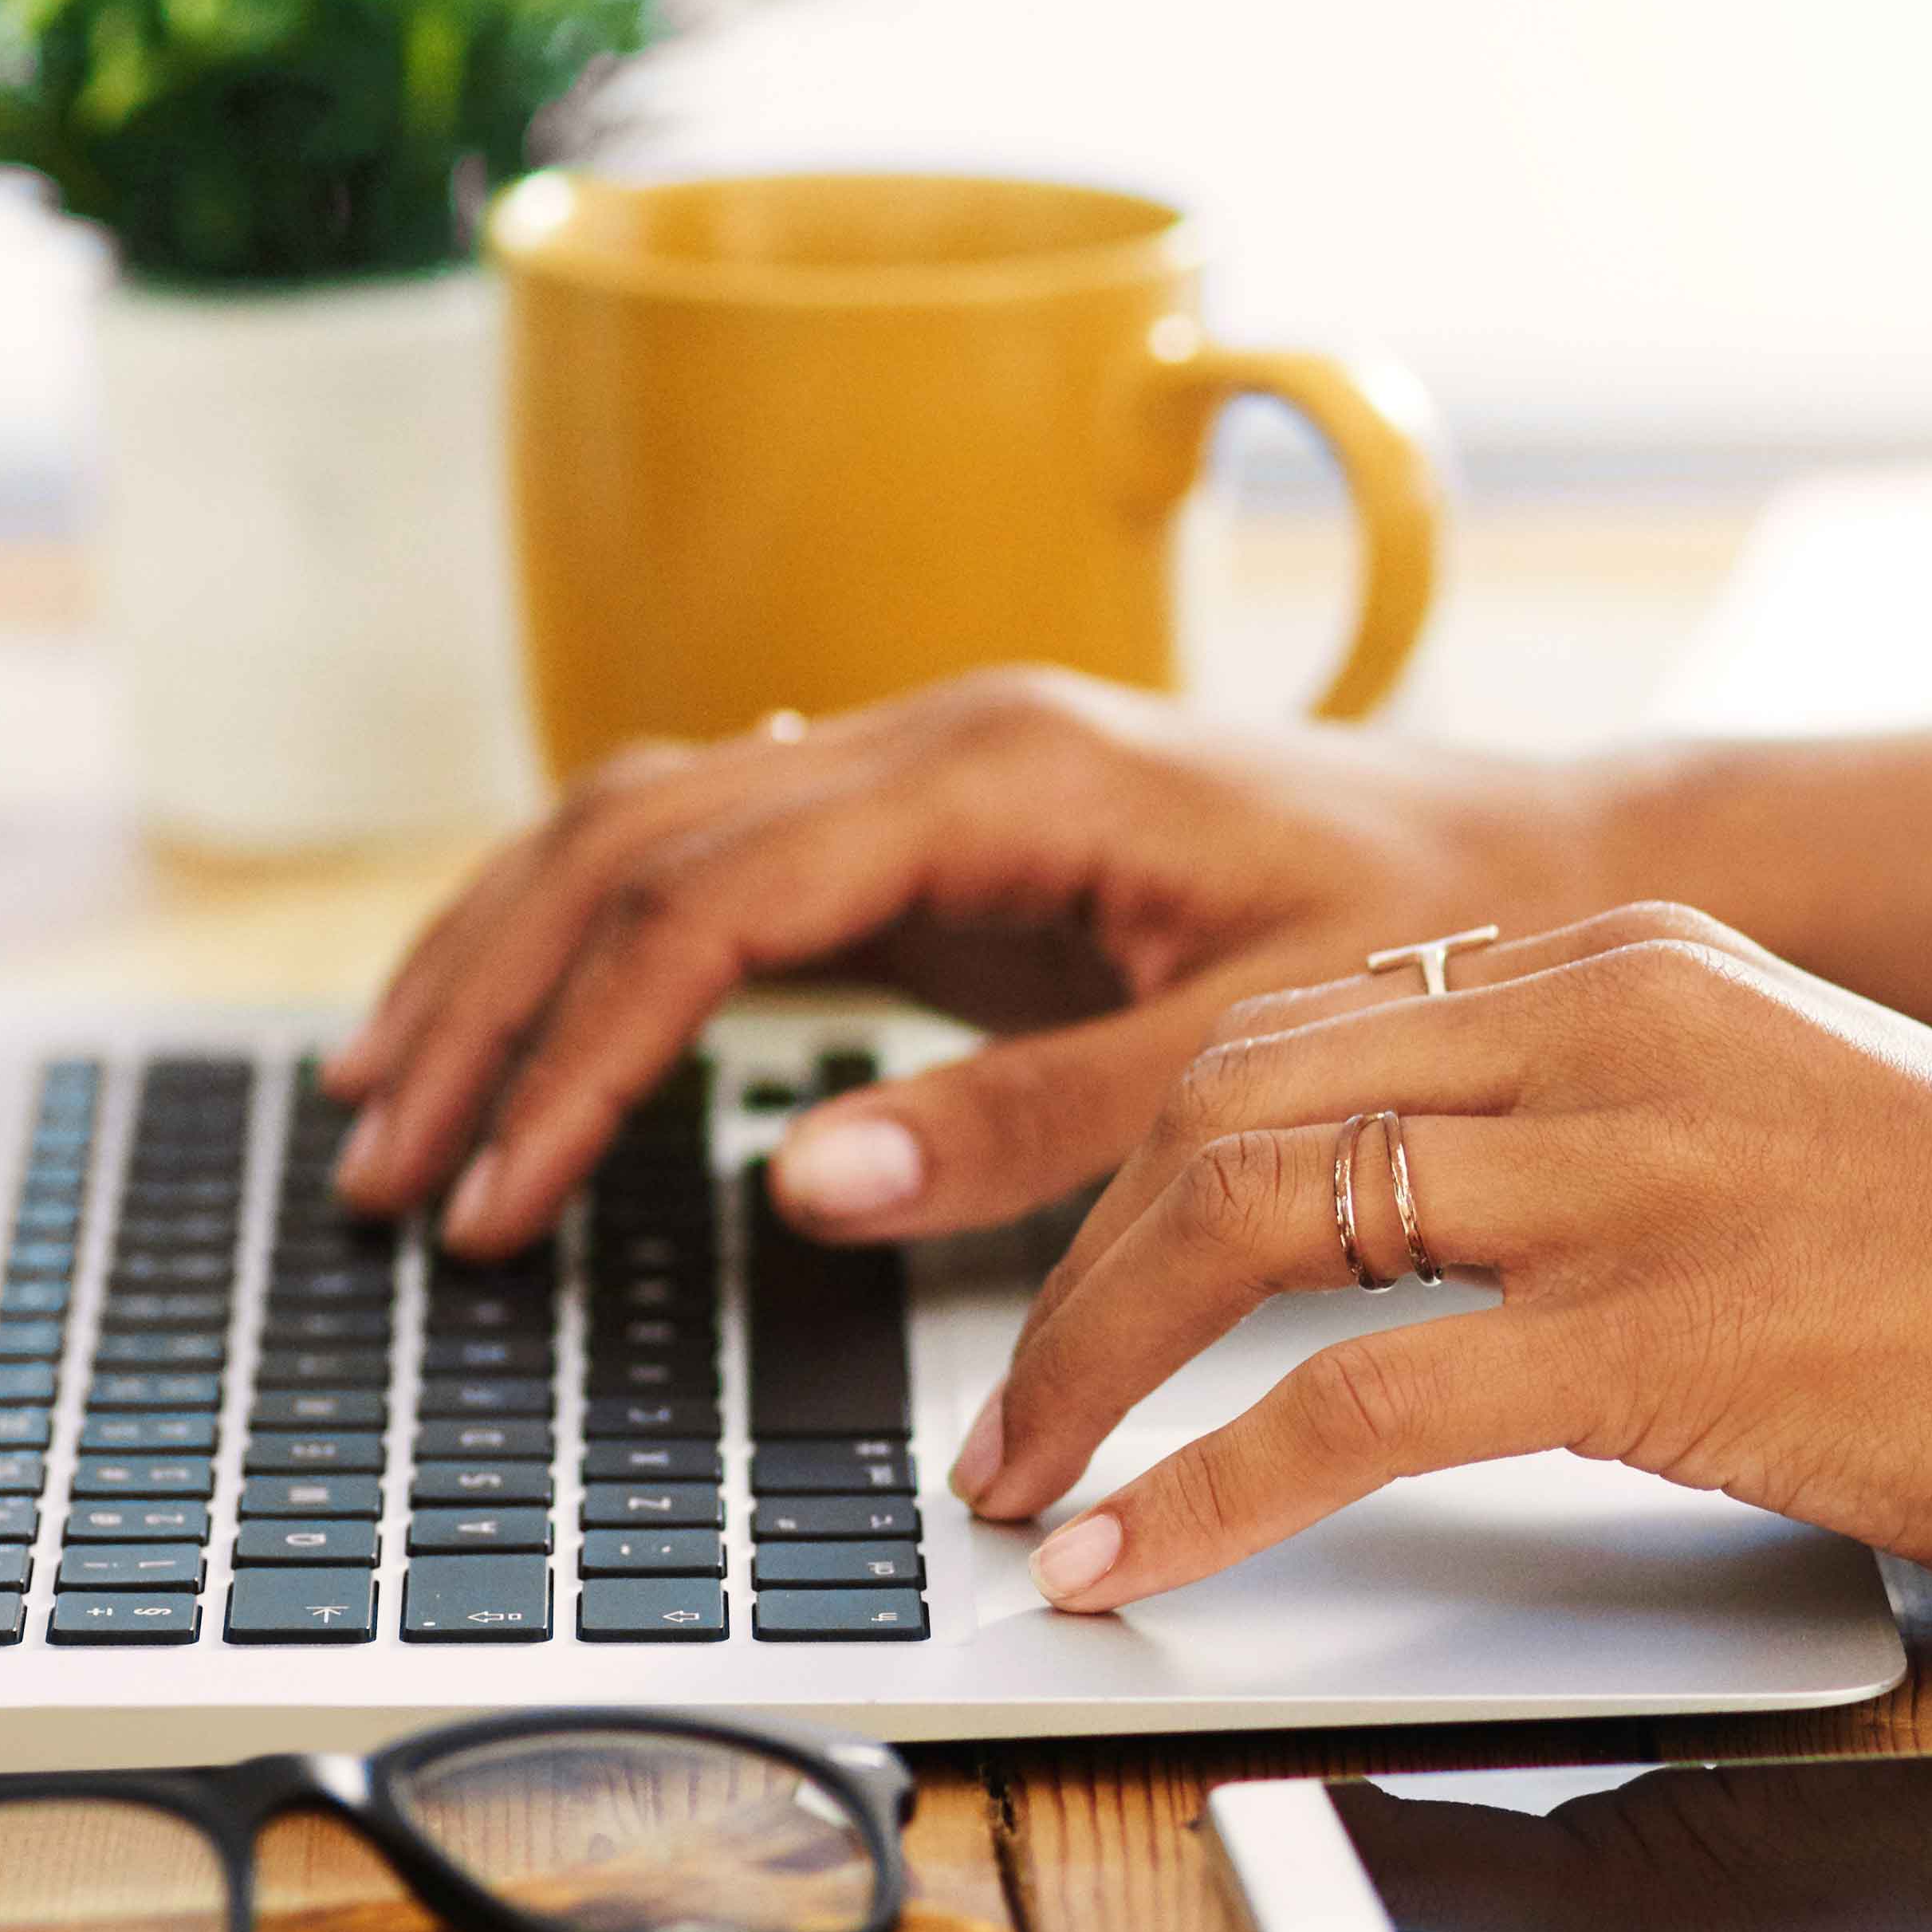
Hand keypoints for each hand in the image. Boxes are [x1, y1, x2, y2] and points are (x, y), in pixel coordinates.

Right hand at [325, 669, 1616, 1256]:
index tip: (502, 1196)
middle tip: (388, 1166)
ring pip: (642, 825)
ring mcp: (927, 769)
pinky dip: (596, 936)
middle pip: (625, 841)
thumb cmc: (1429, 936)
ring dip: (505, 957)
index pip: (707, 899)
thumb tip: (809, 1180)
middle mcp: (938, 734)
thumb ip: (1038, 1120)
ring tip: (396, 1100)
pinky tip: (529, 1016)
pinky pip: (714, 854)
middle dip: (486, 1004)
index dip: (577, 1054)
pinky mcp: (938, 830)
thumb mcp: (1253, 1050)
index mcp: (1001, 767)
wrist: (1543, 860)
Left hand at [960, 903, 1931, 1622]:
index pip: (1296, 1023)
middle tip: (1001, 1414)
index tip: (1059, 1278)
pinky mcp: (1668, 1335)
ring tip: (1022, 1492)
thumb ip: (1614, 1132)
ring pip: (1249, 1218)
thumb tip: (1427, 1232)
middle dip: (1068, 1262)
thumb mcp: (1795, 1127)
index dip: (1133, 1157)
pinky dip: (1202, 1490)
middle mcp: (1614, 1027)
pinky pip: (1350, 1404)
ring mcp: (1637, 1172)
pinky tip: (1130, 1562)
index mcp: (1638, 962)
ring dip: (1090, 1369)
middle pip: (1231, 1100)